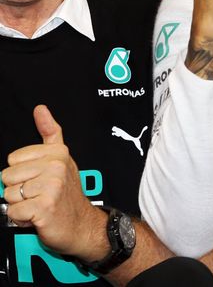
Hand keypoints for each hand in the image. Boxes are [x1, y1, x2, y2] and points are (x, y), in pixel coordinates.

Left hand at [1, 106, 108, 261]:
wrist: (83, 225)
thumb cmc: (68, 194)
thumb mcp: (62, 159)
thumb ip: (50, 133)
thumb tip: (40, 109)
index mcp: (57, 153)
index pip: (13, 160)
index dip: (21, 174)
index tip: (39, 180)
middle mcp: (56, 167)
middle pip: (8, 177)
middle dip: (18, 191)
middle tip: (39, 195)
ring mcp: (52, 187)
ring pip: (8, 195)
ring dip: (20, 205)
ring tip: (39, 205)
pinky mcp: (45, 207)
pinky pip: (13, 211)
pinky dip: (21, 218)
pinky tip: (37, 217)